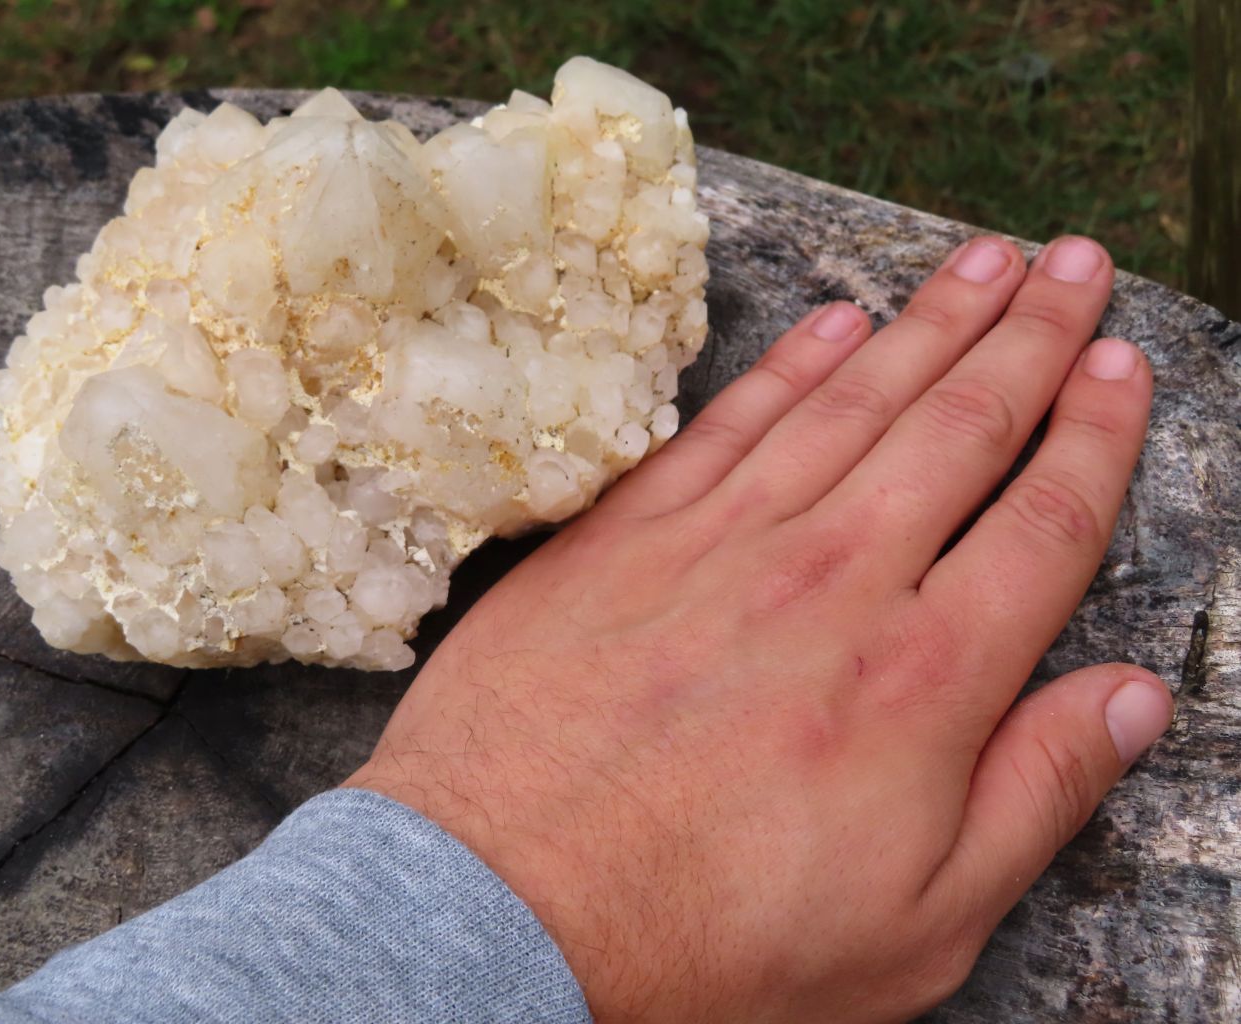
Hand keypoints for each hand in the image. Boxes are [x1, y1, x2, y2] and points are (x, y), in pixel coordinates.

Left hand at [344, 235, 1173, 1022]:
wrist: (507, 907)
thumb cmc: (713, 940)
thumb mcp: (917, 925)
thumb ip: (1036, 796)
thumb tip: (1129, 697)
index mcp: (922, 677)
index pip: (1041, 520)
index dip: (1094, 431)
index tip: (1121, 363)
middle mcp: (833, 581)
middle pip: (958, 427)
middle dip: (1028, 335)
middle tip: (1073, 262)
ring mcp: (722, 544)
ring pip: (851, 402)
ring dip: (927, 323)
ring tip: (983, 260)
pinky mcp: (626, 535)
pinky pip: (728, 424)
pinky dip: (789, 364)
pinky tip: (834, 322)